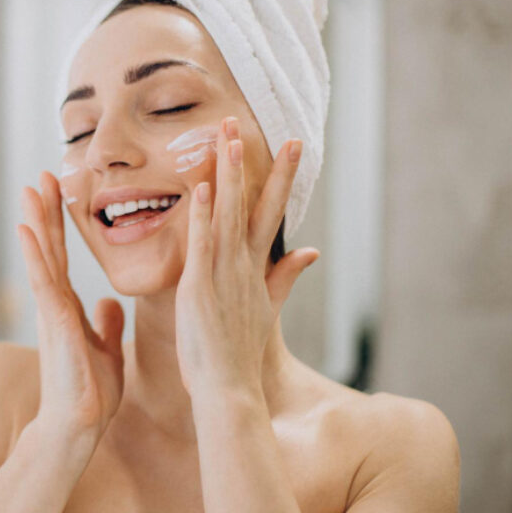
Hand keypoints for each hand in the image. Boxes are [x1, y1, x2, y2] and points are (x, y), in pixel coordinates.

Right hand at [17, 171, 126, 440]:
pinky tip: (28, 230)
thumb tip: (109, 302)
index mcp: (68, 308)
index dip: (59, 223)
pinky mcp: (53, 322)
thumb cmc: (91, 393)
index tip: (58, 190)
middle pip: (49, 247)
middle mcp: (56, 304)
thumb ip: (105, 324)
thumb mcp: (107, 350)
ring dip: (36, 222)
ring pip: (42, 257)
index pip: (62, 256)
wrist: (79, 425)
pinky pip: (43, 281)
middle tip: (42, 175)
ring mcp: (51, 312)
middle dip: (46, 211)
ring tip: (31, 189)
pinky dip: (35, 254)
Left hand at [174, 117, 319, 396]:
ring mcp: (223, 273)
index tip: (291, 144)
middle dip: (256, 162)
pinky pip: (202, 244)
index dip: (281, 177)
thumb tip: (311, 251)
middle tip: (255, 123)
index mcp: (255, 268)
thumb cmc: (239, 352)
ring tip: (229, 137)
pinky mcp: (200, 286)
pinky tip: (203, 189)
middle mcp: (243, 265)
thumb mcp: (267, 308)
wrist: (229, 389)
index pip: (271, 212)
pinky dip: (204, 217)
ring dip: (229, 174)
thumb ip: (286, 276)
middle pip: (253, 203)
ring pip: (227, 213)